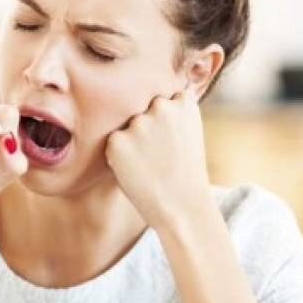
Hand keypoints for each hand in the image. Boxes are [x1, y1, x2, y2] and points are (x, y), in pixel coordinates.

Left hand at [104, 90, 211, 228]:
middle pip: (142, 109)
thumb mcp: (188, 132)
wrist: (181, 205)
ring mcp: (139, 122)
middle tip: (158, 154)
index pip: (164, 97)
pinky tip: (136, 170)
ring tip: (148, 164)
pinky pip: (113, 143)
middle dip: (145, 126)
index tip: (171, 138)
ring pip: (127, 126)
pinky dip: (118, 156)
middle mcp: (161, 106)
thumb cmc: (185, 172)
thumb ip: (172, 113)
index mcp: (183, 102)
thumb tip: (144, 103)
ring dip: (131, 140)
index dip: (164, 119)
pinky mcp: (118, 140)